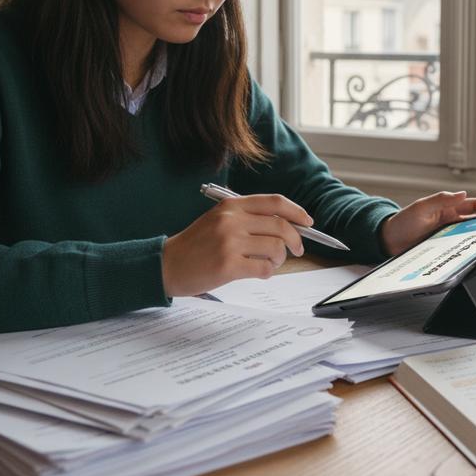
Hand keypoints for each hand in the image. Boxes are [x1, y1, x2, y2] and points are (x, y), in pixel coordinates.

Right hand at [161, 194, 312, 295]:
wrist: (167, 265)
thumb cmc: (196, 245)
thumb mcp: (219, 220)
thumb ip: (248, 219)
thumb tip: (286, 226)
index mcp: (231, 206)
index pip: (274, 203)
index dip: (296, 212)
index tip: (308, 222)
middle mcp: (232, 220)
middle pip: (281, 226)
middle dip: (295, 240)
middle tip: (297, 250)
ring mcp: (230, 242)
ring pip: (276, 248)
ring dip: (279, 259)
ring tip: (270, 263)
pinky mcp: (228, 265)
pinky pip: (264, 268)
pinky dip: (268, 272)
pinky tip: (259, 273)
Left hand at [380, 191, 475, 256]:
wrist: (387, 242)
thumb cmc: (402, 222)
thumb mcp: (421, 208)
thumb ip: (441, 200)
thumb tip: (462, 194)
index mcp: (447, 208)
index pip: (473, 205)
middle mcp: (450, 222)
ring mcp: (447, 235)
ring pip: (469, 236)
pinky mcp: (443, 248)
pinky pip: (459, 249)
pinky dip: (468, 251)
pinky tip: (474, 255)